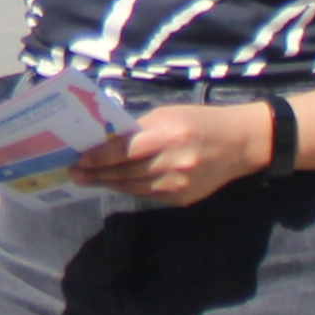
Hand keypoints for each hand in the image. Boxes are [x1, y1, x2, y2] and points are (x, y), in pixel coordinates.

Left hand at [70, 98, 274, 207]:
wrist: (239, 144)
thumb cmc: (200, 121)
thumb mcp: (169, 115)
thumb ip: (139, 129)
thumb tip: (107, 141)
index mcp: (168, 136)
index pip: (124, 151)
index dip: (99, 157)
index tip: (80, 159)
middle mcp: (172, 163)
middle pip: (125, 172)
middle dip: (97, 174)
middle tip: (75, 174)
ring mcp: (178, 185)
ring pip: (133, 188)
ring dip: (110, 184)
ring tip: (90, 181)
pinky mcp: (182, 199)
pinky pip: (148, 196)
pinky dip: (131, 189)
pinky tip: (117, 184)